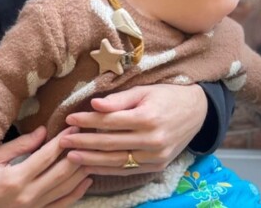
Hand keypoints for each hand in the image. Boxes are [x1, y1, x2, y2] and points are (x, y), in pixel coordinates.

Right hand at [0, 126, 92, 206]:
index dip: (62, 140)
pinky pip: (63, 205)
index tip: (73, 127)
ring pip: (65, 188)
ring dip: (80, 171)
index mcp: (16, 179)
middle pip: (60, 173)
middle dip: (76, 152)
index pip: (46, 156)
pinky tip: (87, 180)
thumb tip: (43, 131)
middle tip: (86, 137)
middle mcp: (28, 195)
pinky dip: (78, 192)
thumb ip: (19, 145)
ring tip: (91, 153)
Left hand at [61, 84, 206, 176]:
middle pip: (110, 143)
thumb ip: (119, 100)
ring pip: (117, 161)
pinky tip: (91, 167)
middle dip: (84, 142)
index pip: (109, 121)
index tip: (70, 119)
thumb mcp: (143, 90)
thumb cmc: (166, 95)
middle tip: (63, 141)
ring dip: (91, 160)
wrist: (197, 111)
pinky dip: (108, 170)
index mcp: (147, 117)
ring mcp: (155, 156)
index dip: (87, 121)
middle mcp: (152, 140)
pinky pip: (128, 170)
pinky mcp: (157, 166)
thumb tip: (94, 104)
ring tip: (71, 157)